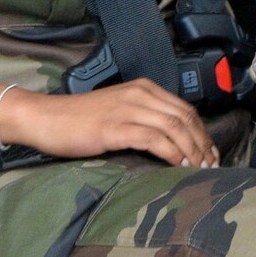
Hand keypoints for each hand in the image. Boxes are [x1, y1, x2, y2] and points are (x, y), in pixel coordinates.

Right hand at [0, 80, 216, 167]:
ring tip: (198, 168)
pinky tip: (177, 164)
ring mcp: (127, 110)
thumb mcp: (119, 110)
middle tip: (210, 164)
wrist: (45, 118)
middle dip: (202, 142)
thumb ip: (144, 117)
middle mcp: (140, 95)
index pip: (185, 109)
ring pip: (174, 127)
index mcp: (144, 89)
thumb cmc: (79, 119)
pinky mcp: (114, 128)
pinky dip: (171, 152)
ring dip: (191, 149)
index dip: (202, 131)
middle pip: (185, 117)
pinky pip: (153, 138)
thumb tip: (171, 140)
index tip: (210, 152)